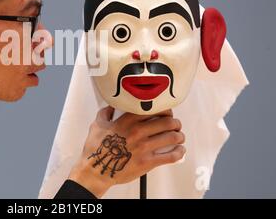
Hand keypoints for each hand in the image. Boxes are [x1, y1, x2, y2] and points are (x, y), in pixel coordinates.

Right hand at [68, 106, 184, 197]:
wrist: (96, 169)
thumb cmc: (96, 149)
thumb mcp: (97, 125)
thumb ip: (105, 113)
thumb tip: (111, 107)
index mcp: (128, 120)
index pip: (155, 109)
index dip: (165, 110)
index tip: (167, 113)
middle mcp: (139, 131)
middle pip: (168, 122)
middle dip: (175, 123)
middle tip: (176, 125)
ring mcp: (144, 147)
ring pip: (172, 137)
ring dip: (180, 136)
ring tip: (179, 137)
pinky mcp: (148, 162)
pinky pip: (171, 156)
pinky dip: (179, 153)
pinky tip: (180, 151)